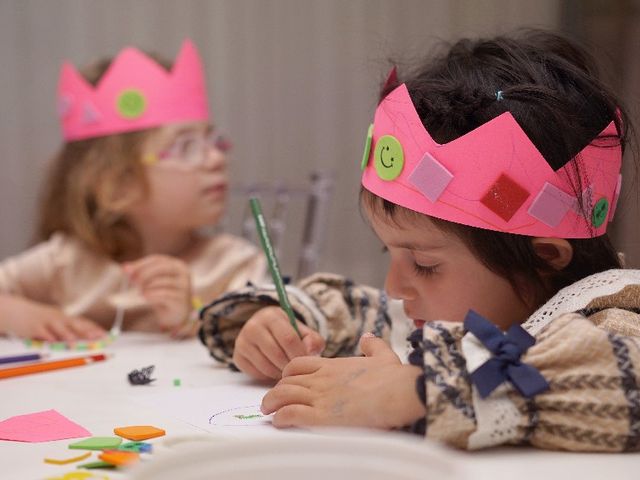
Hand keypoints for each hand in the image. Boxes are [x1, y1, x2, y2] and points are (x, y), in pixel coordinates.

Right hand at [0, 294, 105, 340]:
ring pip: (59, 328)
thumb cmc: (40, 319)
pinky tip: (52, 341)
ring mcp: (46, 322)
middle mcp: (58, 318)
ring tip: (75, 342)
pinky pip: (42, 332)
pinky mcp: (33, 327)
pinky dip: (47, 336)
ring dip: (67, 335)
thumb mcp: (56, 322)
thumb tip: (85, 340)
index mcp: (65, 318)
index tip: (105, 335)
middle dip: (86, 332)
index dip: (94, 328)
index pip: (83, 322)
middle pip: (74, 325)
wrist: (17, 311)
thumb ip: (68, 330)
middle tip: (96, 338)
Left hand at [124, 255, 191, 336]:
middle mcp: (183, 273)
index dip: (140, 263)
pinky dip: (152, 295)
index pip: (156, 259)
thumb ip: (141, 274)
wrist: (177, 314)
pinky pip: (164, 294)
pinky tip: (145, 297)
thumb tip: (125, 267)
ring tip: (140, 292)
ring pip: (162, 281)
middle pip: (161, 267)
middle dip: (144, 273)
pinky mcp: (181, 299)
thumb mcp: (153, 283)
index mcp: (176, 265)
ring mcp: (184, 286)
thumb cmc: (164, 296)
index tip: (126, 270)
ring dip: (147, 286)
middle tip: (133, 281)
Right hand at [233, 306, 325, 381]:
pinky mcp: (237, 357)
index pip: (288, 338)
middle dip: (290, 366)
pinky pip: (256, 373)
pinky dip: (268, 376)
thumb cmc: (288, 333)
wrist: (266, 332)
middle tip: (296, 369)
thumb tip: (310, 352)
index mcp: (271, 316)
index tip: (305, 361)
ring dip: (280, 373)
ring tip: (286, 370)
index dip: (299, 354)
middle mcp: (253, 326)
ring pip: (266, 366)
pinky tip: (274, 369)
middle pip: (277, 354)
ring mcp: (242, 342)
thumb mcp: (303, 331)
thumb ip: (313, 340)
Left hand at [261, 333, 424, 429]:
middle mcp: (322, 378)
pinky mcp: (322, 416)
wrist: (400, 391)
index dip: (288, 373)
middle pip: (286, 380)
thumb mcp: (383, 355)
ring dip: (272, 404)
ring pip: (283, 395)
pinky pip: (291, 413)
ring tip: (268, 412)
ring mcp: (321, 396)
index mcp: (332, 365)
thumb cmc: (394, 376)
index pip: (298, 364)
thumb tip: (368, 337)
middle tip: (272, 401)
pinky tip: (279, 422)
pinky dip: (281, 418)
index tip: (286, 382)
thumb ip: (373, 345)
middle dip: (276, 390)